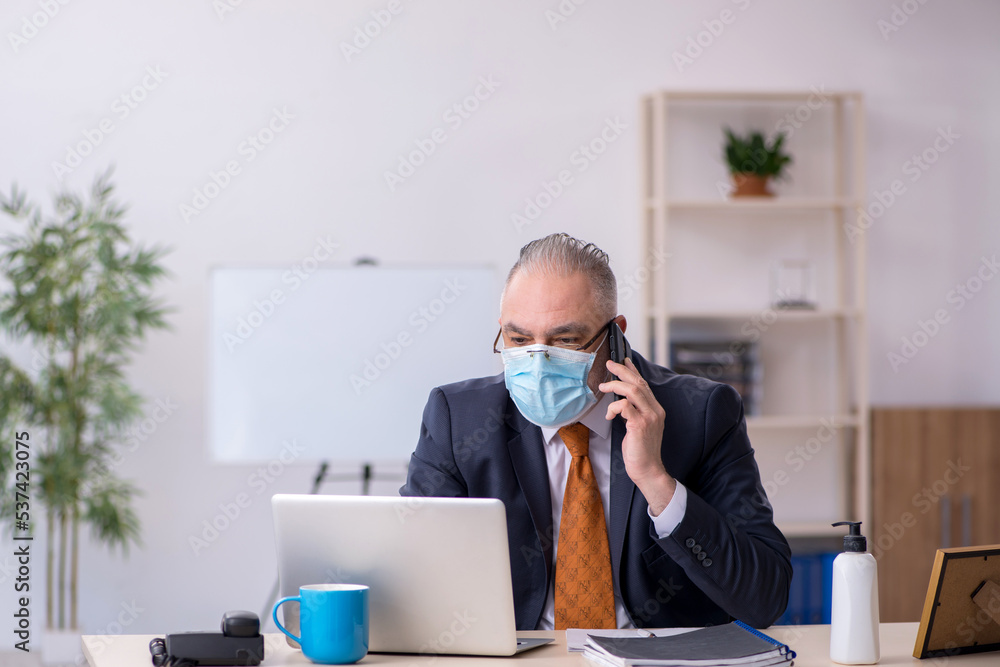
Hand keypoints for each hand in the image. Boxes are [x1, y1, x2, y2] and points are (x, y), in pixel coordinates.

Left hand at [599, 357, 675, 514]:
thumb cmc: (640, 451)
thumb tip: (621, 402)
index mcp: (656, 410)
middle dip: (622, 371)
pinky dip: (614, 407)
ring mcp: (649, 417)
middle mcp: (655, 410)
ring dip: (615, 386)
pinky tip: (609, 415)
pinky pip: (624, 406)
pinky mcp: (640, 425)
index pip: (645, 384)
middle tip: (609, 364)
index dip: (633, 371)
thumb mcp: (638, 427)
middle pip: (638, 383)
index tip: (624, 360)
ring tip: (603, 387)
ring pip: (632, 391)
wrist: (648, 470)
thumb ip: (634, 413)